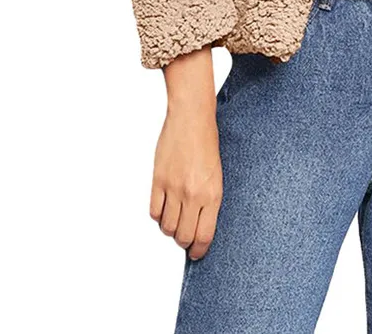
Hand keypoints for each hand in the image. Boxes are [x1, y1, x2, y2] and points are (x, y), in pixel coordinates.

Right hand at [150, 47, 221, 260]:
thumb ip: (208, 199)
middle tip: (185, 239)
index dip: (199, 250)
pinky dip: (157, 216)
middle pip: (183, 236)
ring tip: (175, 221)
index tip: (197, 253)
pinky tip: (163, 209)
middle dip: (184, 242)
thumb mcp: (217, 174)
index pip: (204, 235)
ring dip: (170, 229)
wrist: (193, 118)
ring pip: (167, 227)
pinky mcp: (158, 181)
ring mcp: (174, 188)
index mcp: (213, 193)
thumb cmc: (208, 143)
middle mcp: (193, 195)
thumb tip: (200, 224)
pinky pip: (154, 212)